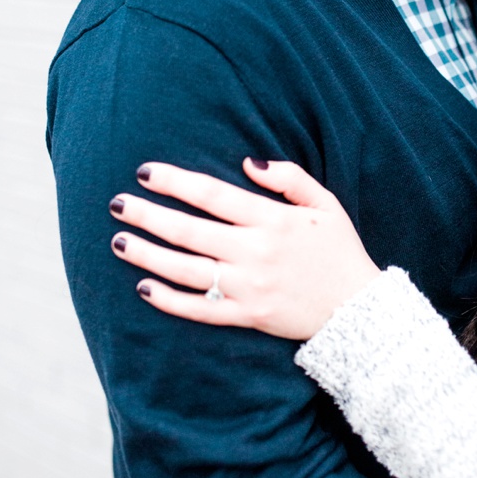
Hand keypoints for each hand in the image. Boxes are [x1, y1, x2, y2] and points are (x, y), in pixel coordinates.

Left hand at [109, 158, 379, 339]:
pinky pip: (201, 309)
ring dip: (148, 255)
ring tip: (118, 242)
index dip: (175, 182)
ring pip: (187, 270)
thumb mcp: (324, 204)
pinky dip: (170, 301)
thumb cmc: (339, 250)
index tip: (144, 172)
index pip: (212, 195)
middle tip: (116, 204)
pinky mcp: (248, 316)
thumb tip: (249, 161)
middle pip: (189, 230)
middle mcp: (256, 252)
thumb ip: (289, 178)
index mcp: (272, 219)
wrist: (360, 311)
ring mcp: (250, 286)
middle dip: (148, 216)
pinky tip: (143, 287)